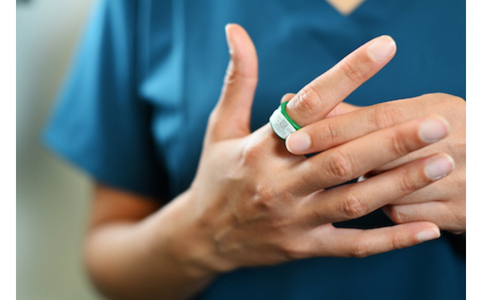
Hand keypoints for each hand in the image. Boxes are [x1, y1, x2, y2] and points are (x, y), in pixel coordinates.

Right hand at [162, 24, 448, 277]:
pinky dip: (390, 239)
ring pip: (352, 200)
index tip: (385, 49)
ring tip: (441, 162)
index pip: (306, 106)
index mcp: (259, 148)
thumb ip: (239, 80)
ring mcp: (292, 219)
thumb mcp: (220, 127)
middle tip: (435, 123)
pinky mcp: (303, 247)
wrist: (201, 237)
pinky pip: (351, 246)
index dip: (346, 75)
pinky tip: (426, 228)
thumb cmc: (216, 176)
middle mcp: (277, 184)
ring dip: (399, 183)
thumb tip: (236, 30)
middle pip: (339, 159)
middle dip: (389, 140)